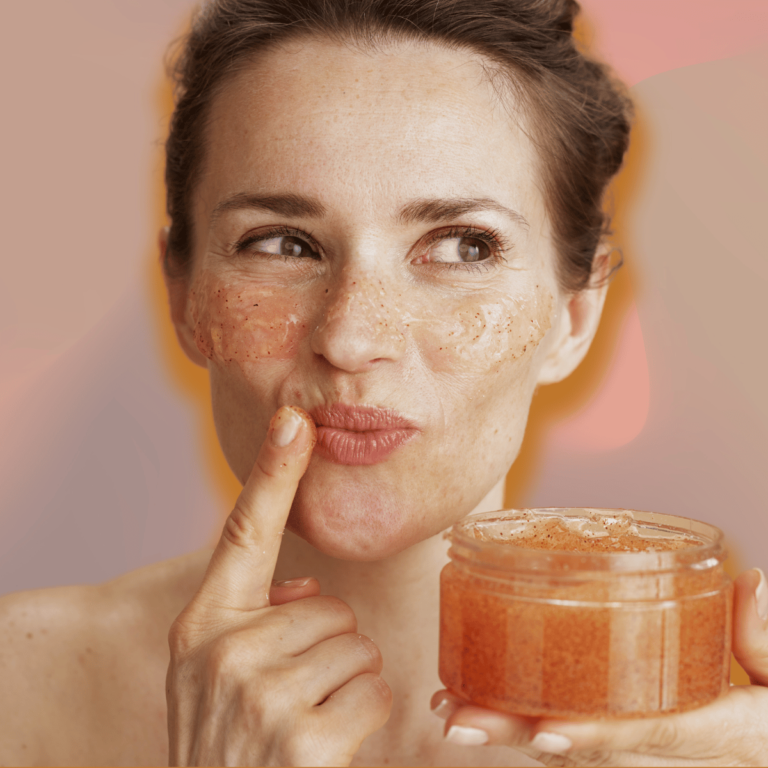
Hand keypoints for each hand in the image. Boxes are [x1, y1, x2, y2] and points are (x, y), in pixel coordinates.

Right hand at [166, 406, 391, 766]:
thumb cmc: (229, 743)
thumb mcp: (215, 675)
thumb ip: (254, 620)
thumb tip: (308, 590)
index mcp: (203, 624)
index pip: (243, 532)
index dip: (273, 474)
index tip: (295, 420)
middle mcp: (224, 651)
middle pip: (331, 606)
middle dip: (328, 649)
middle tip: (293, 695)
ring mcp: (260, 695)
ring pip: (358, 647)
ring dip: (346, 685)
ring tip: (304, 720)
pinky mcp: (303, 738)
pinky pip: (373, 690)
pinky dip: (363, 718)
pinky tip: (324, 747)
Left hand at [432, 568, 767, 765]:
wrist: (764, 742)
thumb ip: (766, 638)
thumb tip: (752, 581)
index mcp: (715, 736)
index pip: (647, 734)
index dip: (596, 735)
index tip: (545, 733)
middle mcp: (666, 749)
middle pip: (583, 742)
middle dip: (517, 733)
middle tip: (455, 720)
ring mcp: (640, 742)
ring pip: (567, 736)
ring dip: (508, 722)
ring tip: (449, 704)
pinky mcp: (626, 726)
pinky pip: (572, 723)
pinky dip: (525, 713)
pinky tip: (482, 695)